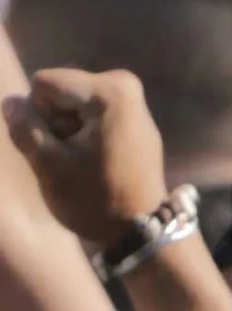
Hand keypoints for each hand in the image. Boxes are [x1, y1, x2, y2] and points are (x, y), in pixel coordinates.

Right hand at [7, 71, 165, 244]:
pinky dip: (82, 135)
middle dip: (54, 122)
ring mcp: (131, 100)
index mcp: (110, 90)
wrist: (140, 227)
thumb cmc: (94, 198)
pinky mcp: (131, 117)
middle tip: (73, 157)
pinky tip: (95, 159)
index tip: (62, 147)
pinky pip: (87, 115)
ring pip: (69, 104)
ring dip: (66, 131)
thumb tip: (10, 100)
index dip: (39, 116)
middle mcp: (125, 84)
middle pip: (57, 92)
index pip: (43, 84)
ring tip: (84, 160)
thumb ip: (24, 127)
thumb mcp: (47, 164)